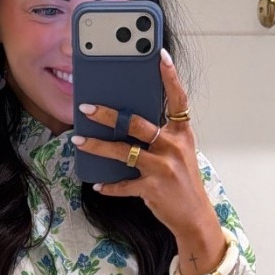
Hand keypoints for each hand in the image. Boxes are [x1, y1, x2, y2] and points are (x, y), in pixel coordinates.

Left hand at [71, 49, 216, 241]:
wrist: (195, 218)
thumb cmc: (184, 182)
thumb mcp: (179, 153)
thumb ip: (161, 136)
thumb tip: (129, 121)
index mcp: (181, 133)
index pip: (178, 99)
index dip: (170, 77)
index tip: (160, 56)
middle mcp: (173, 147)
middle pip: (137, 123)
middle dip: (108, 115)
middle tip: (86, 107)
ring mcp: (163, 168)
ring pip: (123, 152)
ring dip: (97, 146)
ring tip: (78, 140)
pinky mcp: (152, 189)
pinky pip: (123, 184)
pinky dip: (109, 186)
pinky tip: (98, 184)